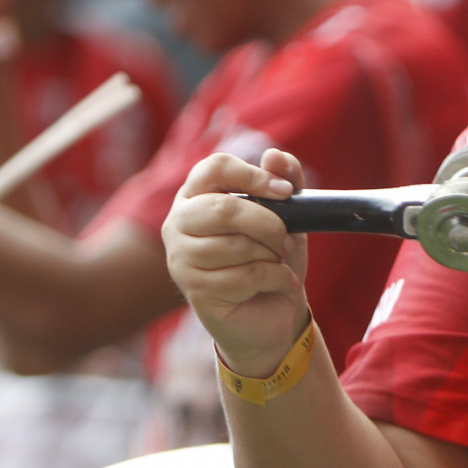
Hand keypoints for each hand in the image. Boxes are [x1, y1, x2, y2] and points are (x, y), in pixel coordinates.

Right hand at [162, 148, 312, 375]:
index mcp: (197, 194)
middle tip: (288, 239)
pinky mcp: (193, 289)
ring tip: (279, 262)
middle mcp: (179, 222)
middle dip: (268, 224)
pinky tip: (278, 283)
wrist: (271, 312)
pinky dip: (274, 278)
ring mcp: (180, 257)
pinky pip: (243, 276)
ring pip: (235, 245)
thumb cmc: (273, 257)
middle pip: (224, 209)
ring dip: (271, 255)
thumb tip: (274, 155)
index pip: (214, 168)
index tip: (286, 192)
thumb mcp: (288, 216)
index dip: (253, 176)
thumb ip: (286, 182)